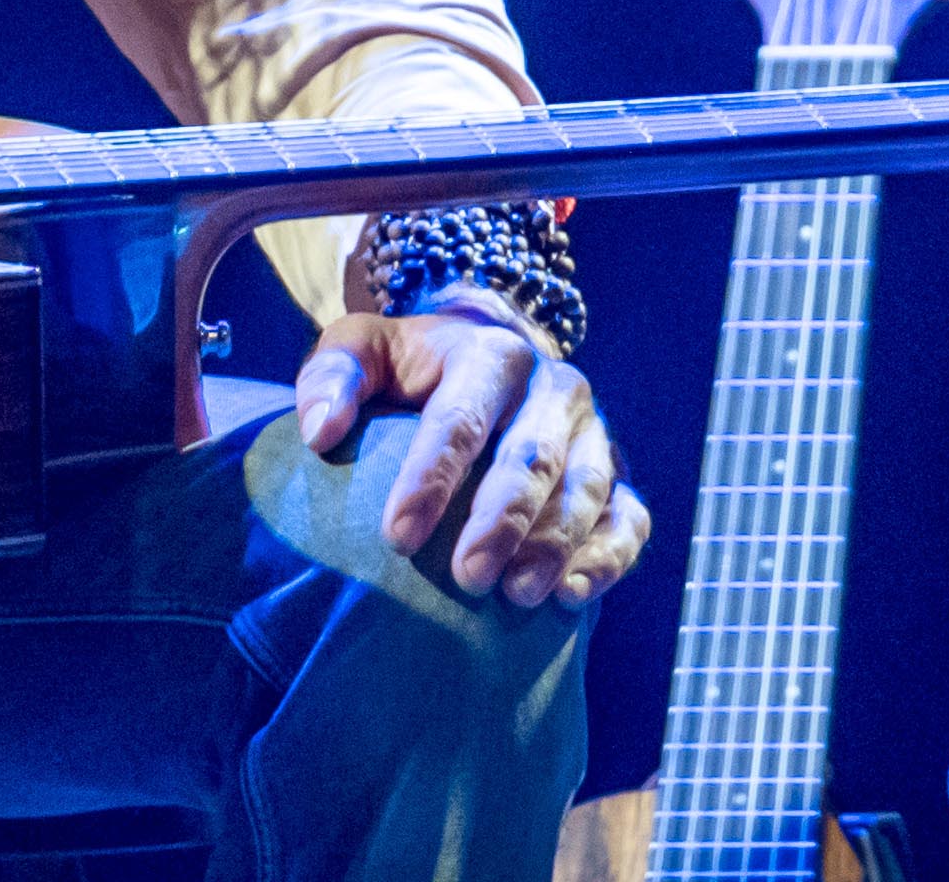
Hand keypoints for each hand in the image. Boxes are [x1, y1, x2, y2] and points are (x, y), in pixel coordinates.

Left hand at [292, 304, 648, 607]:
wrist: (489, 367)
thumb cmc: (410, 374)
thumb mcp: (363, 352)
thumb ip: (332, 378)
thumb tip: (320, 433)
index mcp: (491, 353)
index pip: (460, 418)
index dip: (431, 478)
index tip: (395, 538)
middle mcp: (554, 388)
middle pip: (531, 457)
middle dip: (501, 520)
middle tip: (467, 577)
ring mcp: (593, 434)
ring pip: (586, 487)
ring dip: (555, 544)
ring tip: (518, 595)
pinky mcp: (618, 476)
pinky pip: (629, 517)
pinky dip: (609, 556)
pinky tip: (574, 595)